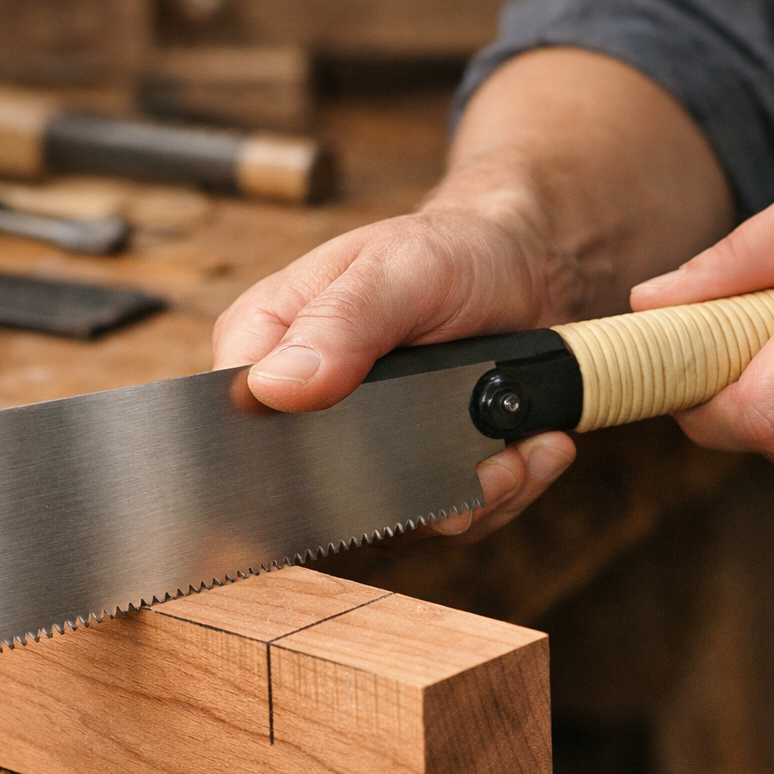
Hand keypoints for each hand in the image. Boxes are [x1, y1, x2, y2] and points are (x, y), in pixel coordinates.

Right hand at [212, 204, 578, 542]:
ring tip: (519, 455)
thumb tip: (273, 388)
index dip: (291, 466)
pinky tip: (534, 452)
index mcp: (268, 343)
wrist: (524, 267)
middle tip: (491, 465)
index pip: (239, 428)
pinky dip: (502, 493)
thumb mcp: (395, 270)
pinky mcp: (416, 473)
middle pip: (326, 498)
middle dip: (416, 496)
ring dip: (475, 497)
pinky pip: (447, 518)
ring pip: (397, 521)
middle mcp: (306, 406)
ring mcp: (361, 448)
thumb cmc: (450, 251)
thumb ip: (338, 325)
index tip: (373, 461)